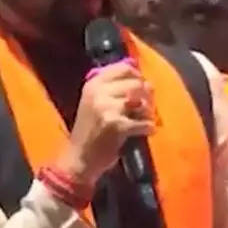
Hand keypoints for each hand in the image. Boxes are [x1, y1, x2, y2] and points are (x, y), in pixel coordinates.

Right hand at [56, 62, 153, 186]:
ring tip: (143, 121)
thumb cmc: (89, 131)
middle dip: (146, 96)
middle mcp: (99, 92)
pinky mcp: (117, 125)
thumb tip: (145, 78)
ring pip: (142, 102)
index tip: (141, 87)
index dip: (138, 76)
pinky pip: (144, 122)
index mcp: (93, 84)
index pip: (123, 68)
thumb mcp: (94, 103)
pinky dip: (149, 128)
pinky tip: (146, 132)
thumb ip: (114, 88)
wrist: (79, 159)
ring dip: (148, 112)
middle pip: (136, 83)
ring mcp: (107, 108)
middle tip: (145, 108)